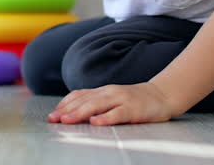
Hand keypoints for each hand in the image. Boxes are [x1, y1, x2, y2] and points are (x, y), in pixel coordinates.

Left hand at [47, 81, 176, 125]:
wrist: (161, 96)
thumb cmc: (133, 100)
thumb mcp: (112, 100)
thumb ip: (96, 104)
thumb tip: (73, 113)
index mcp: (103, 91)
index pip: (79, 95)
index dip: (64, 104)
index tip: (52, 115)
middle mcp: (109, 92)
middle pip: (84, 100)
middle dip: (67, 110)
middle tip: (54, 119)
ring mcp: (121, 99)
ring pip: (97, 105)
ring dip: (80, 112)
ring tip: (67, 120)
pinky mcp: (133, 109)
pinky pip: (117, 113)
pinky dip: (105, 118)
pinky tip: (95, 123)